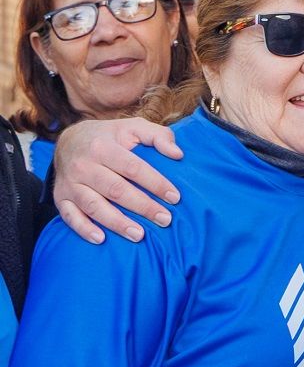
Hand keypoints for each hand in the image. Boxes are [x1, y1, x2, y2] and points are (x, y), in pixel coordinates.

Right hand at [53, 118, 182, 243]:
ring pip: (94, 206)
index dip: (155, 183)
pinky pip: (69, 216)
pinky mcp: (60, 197)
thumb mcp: (133, 127)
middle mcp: (83, 165)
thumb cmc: (110, 137)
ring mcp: (70, 183)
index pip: (133, 168)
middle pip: (116, 190)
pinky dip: (83, 229)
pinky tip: (101, 239)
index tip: (175, 197)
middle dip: (142, 207)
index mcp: (103, 147)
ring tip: (139, 235)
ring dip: (117, 223)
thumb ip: (158, 136)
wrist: (69, 141)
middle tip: (165, 220)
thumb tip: (178, 154)